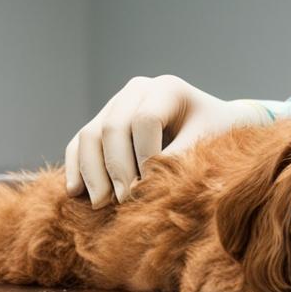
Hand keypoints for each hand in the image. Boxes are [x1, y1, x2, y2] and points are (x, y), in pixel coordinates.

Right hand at [65, 75, 272, 207]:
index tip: (151, 187)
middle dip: (117, 168)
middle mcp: (137, 90)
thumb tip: (142, 187)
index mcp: (167, 88)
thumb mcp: (207, 143)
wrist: (211, 128)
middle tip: (125, 201)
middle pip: (113, 127)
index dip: (145, 156)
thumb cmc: (215, 136)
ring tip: (102, 204)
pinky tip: (76, 193)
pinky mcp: (101, 123)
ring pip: (90, 135)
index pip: (145, 120)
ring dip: (93, 172)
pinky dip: (75, 167)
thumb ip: (179, 160)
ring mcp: (115, 105)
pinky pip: (78, 144)